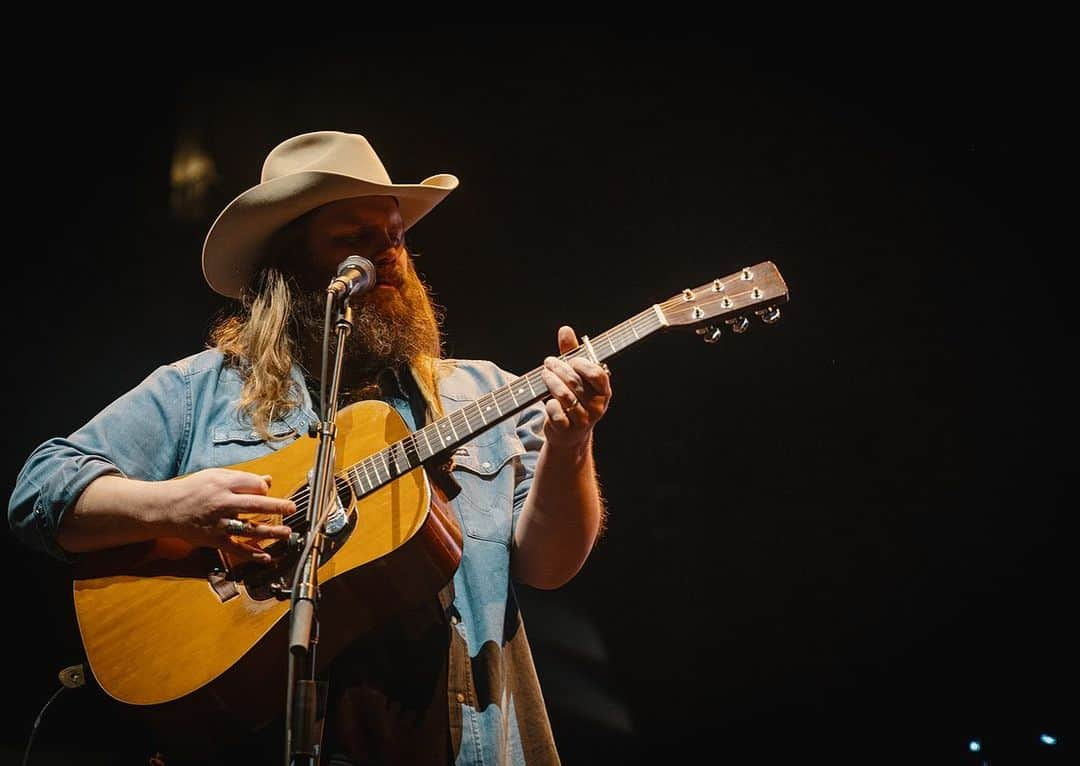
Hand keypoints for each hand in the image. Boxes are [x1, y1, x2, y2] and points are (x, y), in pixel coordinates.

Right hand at [163, 468, 294, 561]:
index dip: (264, 488)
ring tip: (287, 533)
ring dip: (270, 532)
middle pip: (255, 504)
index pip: (253, 484)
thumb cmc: (194, 489)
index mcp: (223, 484)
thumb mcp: (216, 476)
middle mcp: (222, 503)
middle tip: (292, 508)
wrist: (166, 508)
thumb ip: (243, 479)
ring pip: (248, 528)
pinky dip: (251, 554)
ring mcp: (218, 523)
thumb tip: (268, 480)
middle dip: (276, 506)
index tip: (267, 491)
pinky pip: (235, 548)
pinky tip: (266, 556)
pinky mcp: (214, 539)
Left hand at [540, 325, 612, 449]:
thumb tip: (565, 329)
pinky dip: (550, 406)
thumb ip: (571, 353)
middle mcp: (597, 406)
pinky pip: (557, 415)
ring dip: (551, 382)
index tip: (570, 359)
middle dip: (559, 369)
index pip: (597, 374)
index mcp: (604, 391)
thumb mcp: (577, 375)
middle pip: (576, 382)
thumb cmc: (576, 398)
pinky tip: (548, 401)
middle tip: (548, 362)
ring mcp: (583, 420)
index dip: (582, 364)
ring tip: (544, 374)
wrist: (570, 433)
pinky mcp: (568, 430)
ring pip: (565, 397)